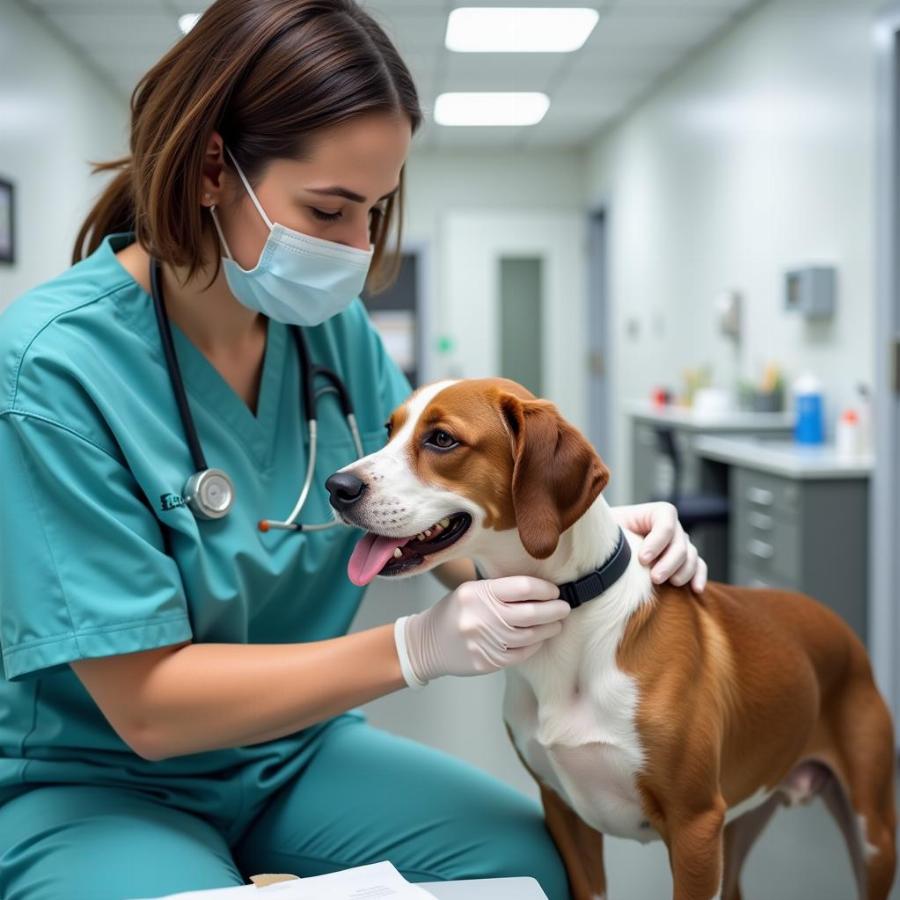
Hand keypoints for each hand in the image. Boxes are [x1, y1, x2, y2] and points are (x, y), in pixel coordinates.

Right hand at [395, 576, 570, 685]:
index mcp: (479, 593)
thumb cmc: (454, 613)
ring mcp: (486, 642)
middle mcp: (483, 617)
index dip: (545, 589)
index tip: (554, 591)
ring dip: (548, 629)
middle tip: (565, 608)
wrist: (426, 643)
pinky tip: (538, 639)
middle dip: (554, 610)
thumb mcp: (471, 591)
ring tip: (556, 624)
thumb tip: (539, 591)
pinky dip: (534, 645)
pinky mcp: (488, 662)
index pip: (523, 588)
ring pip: (530, 636)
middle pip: (532, 613)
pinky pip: (521, 654)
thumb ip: (501, 590)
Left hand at [610, 502, 707, 592]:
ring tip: (670, 584)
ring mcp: (679, 545)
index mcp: (653, 514)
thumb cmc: (606, 538)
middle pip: (680, 543)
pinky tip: (696, 589)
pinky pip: (698, 566)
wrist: (607, 552)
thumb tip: (609, 533)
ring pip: (691, 556)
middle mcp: (671, 527)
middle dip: (669, 562)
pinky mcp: (683, 562)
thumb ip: (612, 528)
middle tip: (655, 578)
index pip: (666, 521)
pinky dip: (698, 576)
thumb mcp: (608, 528)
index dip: (657, 541)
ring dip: (683, 571)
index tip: (642, 559)